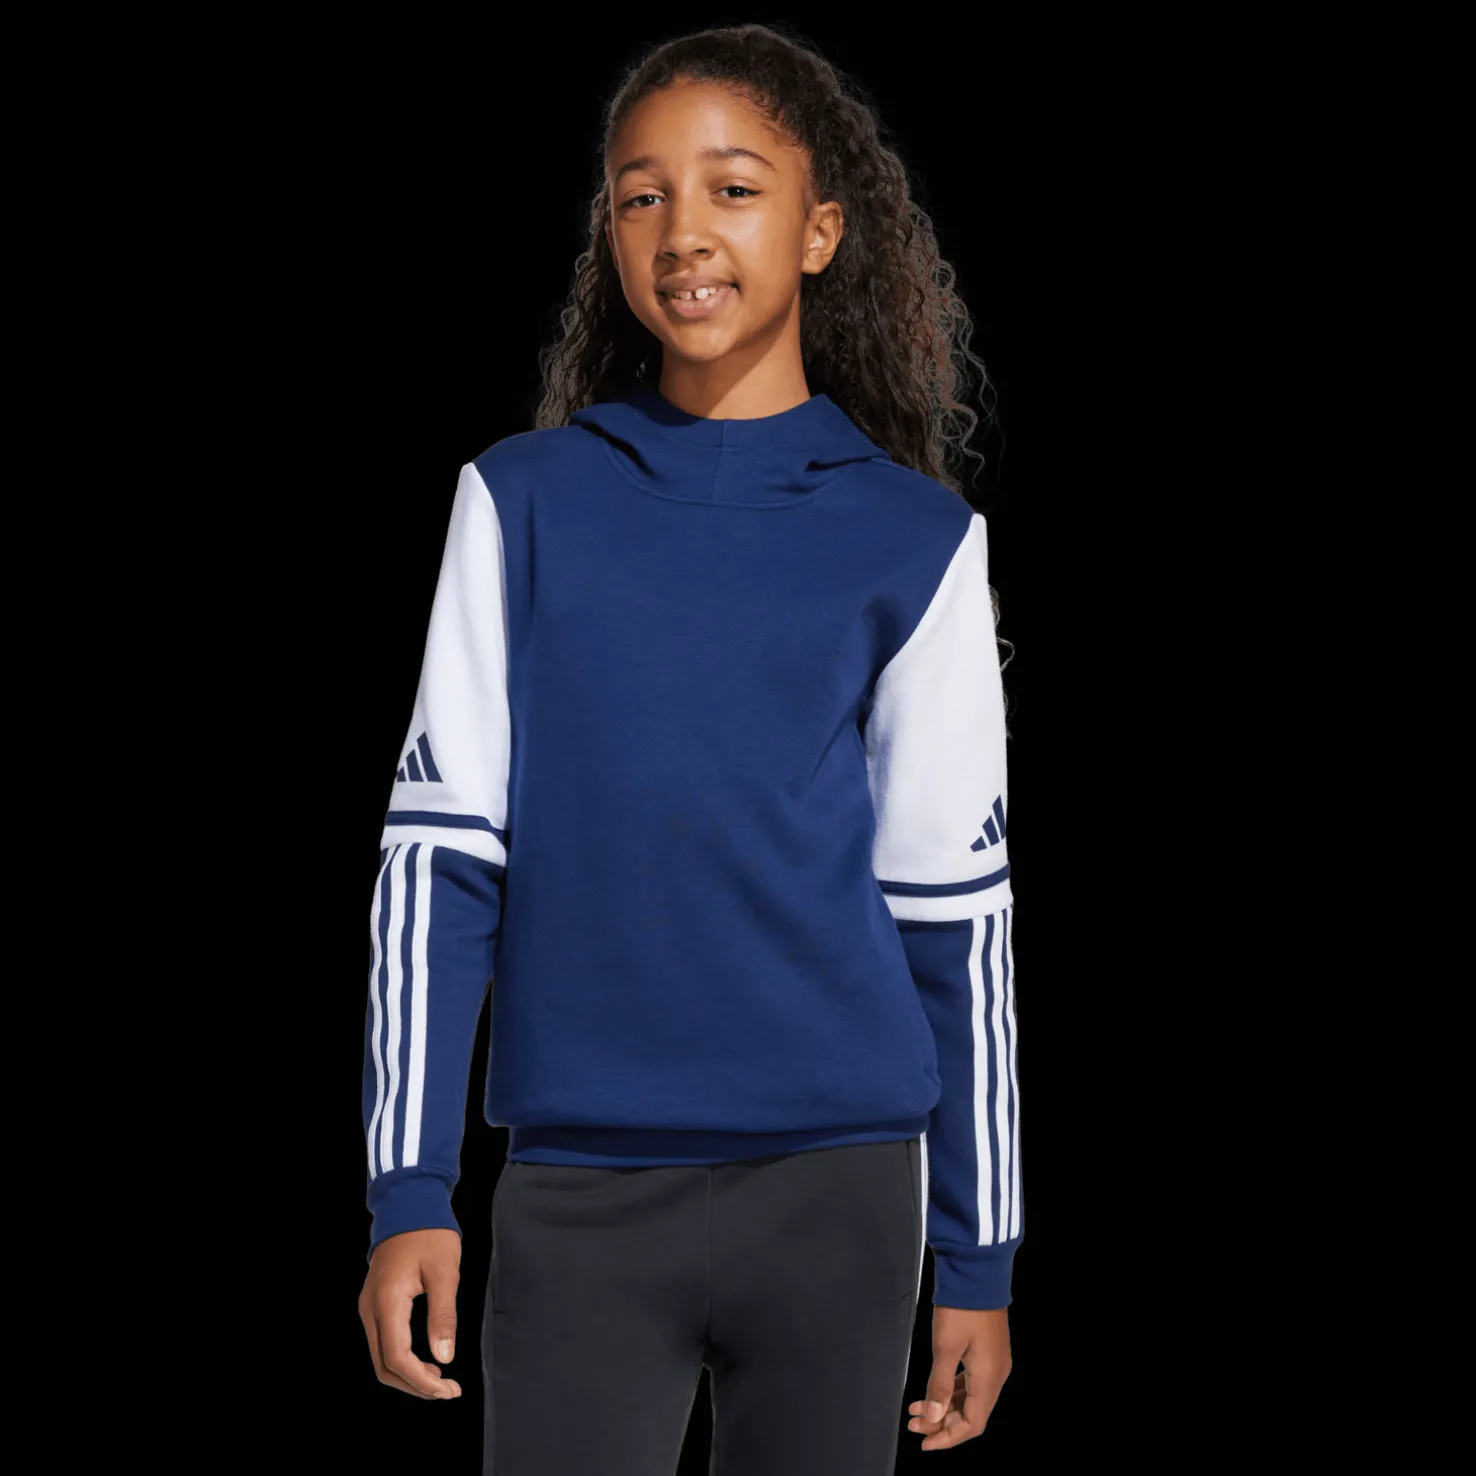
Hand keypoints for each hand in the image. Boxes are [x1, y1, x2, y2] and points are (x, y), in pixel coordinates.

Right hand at [359, 1228, 464, 1399]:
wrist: (408, 1204)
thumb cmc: (429, 1233)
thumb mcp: (444, 1272)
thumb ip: (443, 1316)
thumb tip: (444, 1357)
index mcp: (387, 1302)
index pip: (397, 1358)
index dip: (422, 1382)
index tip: (448, 1390)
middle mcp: (370, 1309)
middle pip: (384, 1366)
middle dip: (415, 1385)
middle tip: (448, 1391)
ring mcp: (369, 1307)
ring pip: (381, 1357)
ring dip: (409, 1374)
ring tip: (441, 1379)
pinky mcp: (374, 1303)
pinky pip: (382, 1342)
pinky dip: (402, 1358)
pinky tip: (426, 1359)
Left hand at [907, 1305, 1011, 1449]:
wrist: (976, 1272)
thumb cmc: (961, 1308)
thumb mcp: (944, 1348)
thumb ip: (939, 1386)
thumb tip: (932, 1417)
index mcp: (989, 1379)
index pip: (972, 1424)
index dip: (949, 1437)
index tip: (925, 1442)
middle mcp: (996, 1374)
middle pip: (971, 1413)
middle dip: (942, 1422)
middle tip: (914, 1423)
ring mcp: (994, 1361)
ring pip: (970, 1397)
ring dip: (945, 1405)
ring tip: (917, 1409)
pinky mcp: (988, 1349)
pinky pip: (971, 1381)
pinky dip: (952, 1389)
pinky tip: (933, 1389)